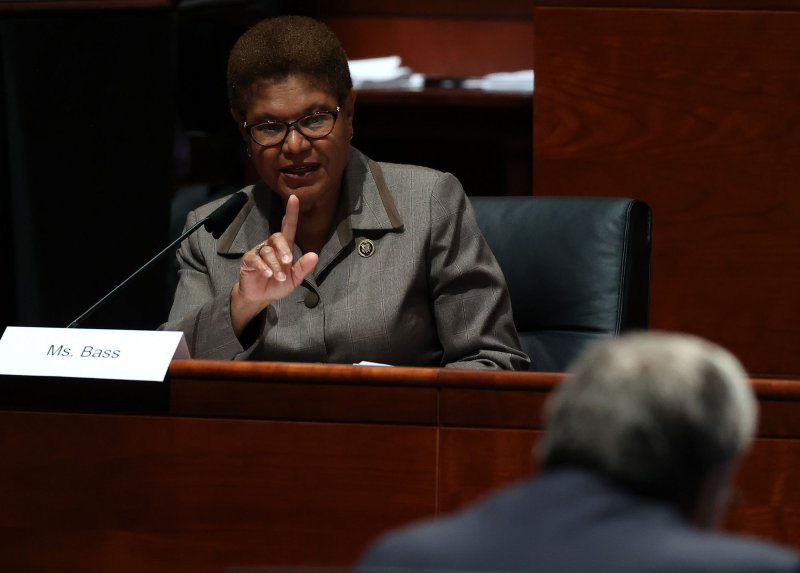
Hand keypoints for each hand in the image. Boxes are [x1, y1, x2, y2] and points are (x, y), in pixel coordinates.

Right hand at [230, 195, 318, 336]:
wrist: (260, 297)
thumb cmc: (278, 284)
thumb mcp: (295, 279)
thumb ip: (304, 268)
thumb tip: (315, 255)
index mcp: (285, 248)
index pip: (289, 226)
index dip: (291, 213)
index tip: (294, 197)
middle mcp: (271, 246)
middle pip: (277, 237)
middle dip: (284, 249)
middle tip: (288, 262)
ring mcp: (259, 252)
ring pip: (267, 251)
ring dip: (275, 264)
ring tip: (279, 277)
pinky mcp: (248, 260)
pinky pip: (256, 259)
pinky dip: (263, 267)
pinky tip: (268, 274)